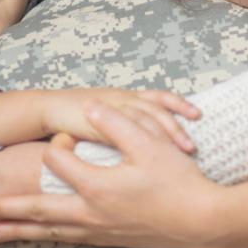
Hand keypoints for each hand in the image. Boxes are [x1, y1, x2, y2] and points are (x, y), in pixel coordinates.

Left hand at [0, 101, 229, 247]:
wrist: (203, 221)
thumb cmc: (179, 181)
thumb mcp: (151, 144)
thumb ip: (117, 124)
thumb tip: (92, 106)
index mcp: (96, 186)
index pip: (58, 162)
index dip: (58, 145)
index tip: (69, 137)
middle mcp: (88, 212)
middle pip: (34, 210)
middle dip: (0, 210)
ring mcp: (95, 229)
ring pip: (43, 230)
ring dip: (11, 231)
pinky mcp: (104, 238)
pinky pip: (60, 239)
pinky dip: (38, 238)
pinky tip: (31, 237)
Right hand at [41, 89, 199, 152]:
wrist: (48, 111)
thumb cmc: (79, 119)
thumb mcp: (109, 120)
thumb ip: (127, 127)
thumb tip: (152, 143)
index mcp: (128, 97)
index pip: (160, 97)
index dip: (180, 104)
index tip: (198, 115)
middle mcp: (123, 98)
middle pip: (158, 108)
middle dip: (178, 124)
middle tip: (194, 143)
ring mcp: (110, 107)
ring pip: (146, 117)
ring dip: (167, 132)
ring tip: (183, 149)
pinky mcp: (97, 119)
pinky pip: (123, 127)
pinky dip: (139, 137)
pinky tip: (148, 150)